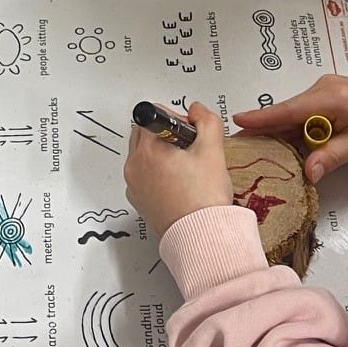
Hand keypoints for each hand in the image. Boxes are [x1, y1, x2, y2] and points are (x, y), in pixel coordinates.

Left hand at [125, 101, 231, 235]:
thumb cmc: (204, 199)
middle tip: (190, 151)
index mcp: (148, 149)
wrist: (201, 236)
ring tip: (186, 171)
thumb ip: (206, 120)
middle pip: (145, 134)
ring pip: (143, 156)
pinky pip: (143, 178)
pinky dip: (156, 176)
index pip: (154, 115)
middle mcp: (135, 165)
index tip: (190, 134)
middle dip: (166, 136)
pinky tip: (178, 185)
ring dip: (161, 155)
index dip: (177, 120)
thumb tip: (197, 110)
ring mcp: (134, 185)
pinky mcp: (138, 201)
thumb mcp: (213, 150)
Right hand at [232, 78, 347, 183]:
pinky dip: (295, 127)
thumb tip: (307, 174)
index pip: (288, 110)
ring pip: (295, 113)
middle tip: (240, 143)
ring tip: (255, 145)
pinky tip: (283, 141)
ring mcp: (324, 89)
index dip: (262, 118)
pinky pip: (305, 112)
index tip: (236, 121)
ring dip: (280, 130)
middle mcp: (322, 88)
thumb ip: (331, 156)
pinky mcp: (328, 95)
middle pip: (287, 112)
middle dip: (265, 128)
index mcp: (329, 98)